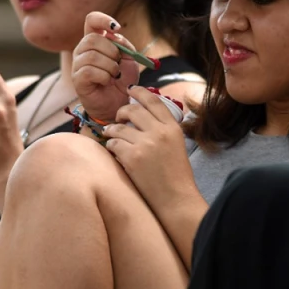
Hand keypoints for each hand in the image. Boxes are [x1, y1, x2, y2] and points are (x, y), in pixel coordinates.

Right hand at [72, 11, 141, 121]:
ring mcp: (77, 64)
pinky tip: (106, 81)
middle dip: (111, 51)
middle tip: (118, 63)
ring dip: (109, 66)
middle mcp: (83, 50)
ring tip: (114, 75)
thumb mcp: (130, 59)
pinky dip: (103, 76)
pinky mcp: (77, 79)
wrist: (120, 102)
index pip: (92, 20)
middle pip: (92, 39)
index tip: (116, 29)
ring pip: (91, 56)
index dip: (103, 20)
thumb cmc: (123, 80)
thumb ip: (124, 45)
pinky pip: (89, 71)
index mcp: (95, 41)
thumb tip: (114, 36)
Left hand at [101, 87, 193, 205]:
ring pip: (119, 127)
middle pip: (133, 110)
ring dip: (112, 129)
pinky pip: (114, 143)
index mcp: (172, 127)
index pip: (153, 101)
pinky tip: (114, 150)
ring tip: (111, 134)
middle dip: (122, 111)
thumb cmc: (176, 174)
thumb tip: (145, 115)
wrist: (175, 198)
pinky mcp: (132, 157)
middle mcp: (159, 132)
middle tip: (119, 118)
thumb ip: (163, 128)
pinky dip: (111, 146)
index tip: (131, 90)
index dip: (139, 92)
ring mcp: (145, 144)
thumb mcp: (177, 144)